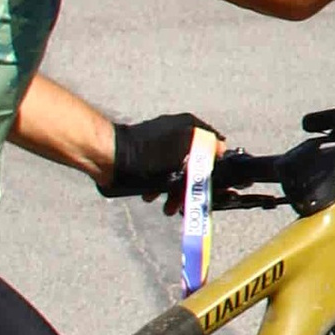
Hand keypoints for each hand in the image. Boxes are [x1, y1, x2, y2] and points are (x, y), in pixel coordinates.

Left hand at [101, 111, 218, 209]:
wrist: (110, 157)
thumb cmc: (149, 151)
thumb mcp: (186, 146)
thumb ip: (209, 148)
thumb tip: (224, 149)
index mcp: (190, 127)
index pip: (215, 148)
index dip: (219, 168)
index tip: (222, 188)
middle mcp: (178, 135)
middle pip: (198, 165)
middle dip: (195, 186)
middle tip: (194, 202)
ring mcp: (161, 149)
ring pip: (179, 174)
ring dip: (176, 192)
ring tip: (169, 207)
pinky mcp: (147, 161)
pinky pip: (161, 177)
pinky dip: (160, 188)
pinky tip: (152, 197)